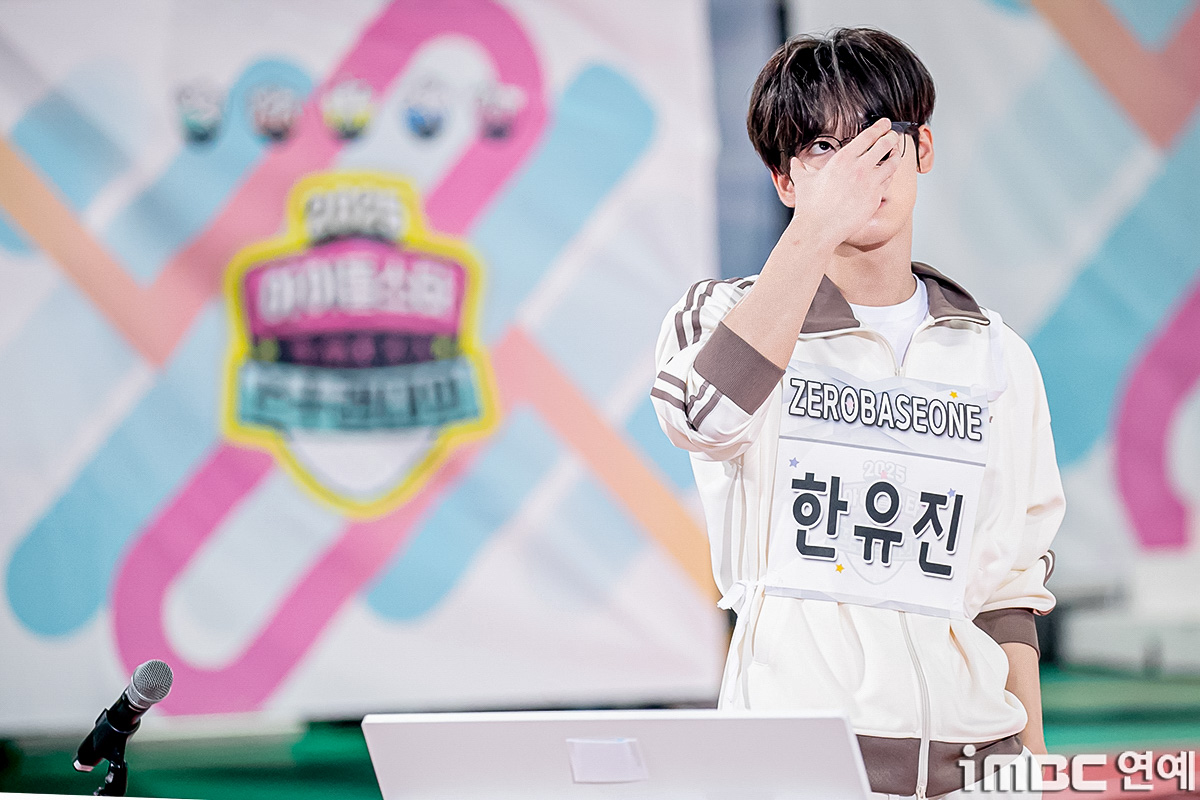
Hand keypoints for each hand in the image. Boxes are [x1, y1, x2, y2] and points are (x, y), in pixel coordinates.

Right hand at [786, 117, 901, 247]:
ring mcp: (870, 184)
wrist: (818, 229)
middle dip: (892, 136)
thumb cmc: (810, 207)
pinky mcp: (875, 199)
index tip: (885, 123)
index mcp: (843, 159)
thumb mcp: (802, 182)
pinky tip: (887, 174)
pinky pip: (887, 183)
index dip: (880, 127)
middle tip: (894, 134)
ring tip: (896, 152)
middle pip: (885, 145)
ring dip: (895, 155)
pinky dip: (889, 176)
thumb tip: (794, 162)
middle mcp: (859, 168)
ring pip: (892, 164)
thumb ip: (800, 169)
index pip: (868, 136)